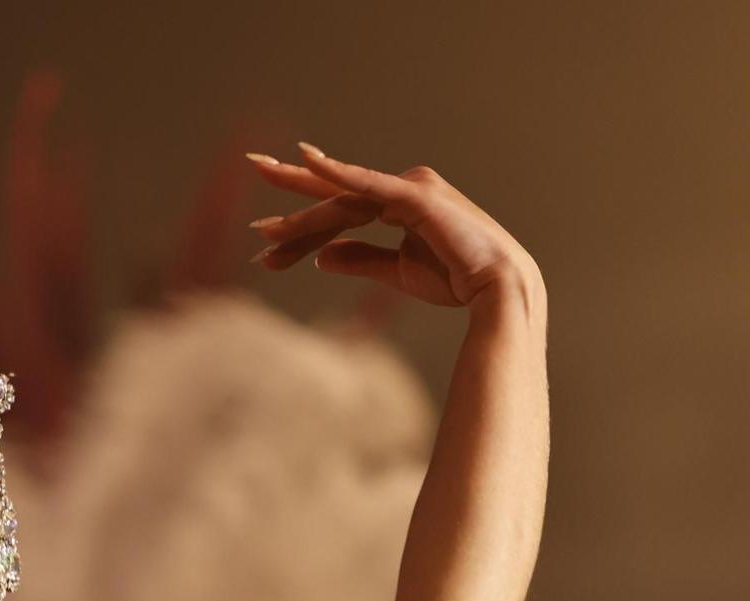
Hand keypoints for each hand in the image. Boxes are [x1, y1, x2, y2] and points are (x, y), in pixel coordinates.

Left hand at [245, 142, 538, 309]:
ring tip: (263, 229)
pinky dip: (339, 172)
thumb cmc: (456, 279)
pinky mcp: (415, 197)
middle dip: (291, 198)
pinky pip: (368, 184)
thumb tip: (322, 257)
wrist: (498, 290)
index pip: (338, 210)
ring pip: (343, 201)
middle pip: (334, 197)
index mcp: (395, 205)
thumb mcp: (395, 272)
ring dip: (302, 216)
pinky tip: (308, 160)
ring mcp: (407, 189)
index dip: (300, 223)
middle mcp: (398, 189)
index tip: (264, 239)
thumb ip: (359, 259)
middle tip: (251, 179)